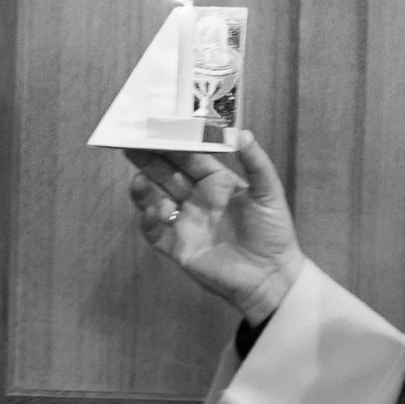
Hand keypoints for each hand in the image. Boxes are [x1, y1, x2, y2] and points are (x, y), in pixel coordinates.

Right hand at [126, 130, 306, 324]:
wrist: (271, 277)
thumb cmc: (274, 232)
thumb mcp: (269, 193)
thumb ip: (256, 163)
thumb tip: (242, 132)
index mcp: (216, 182)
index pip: (189, 157)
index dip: (173, 143)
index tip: (156, 127)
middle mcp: (197, 199)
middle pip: (166, 174)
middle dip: (148, 159)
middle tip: (130, 143)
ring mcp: (185, 223)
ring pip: (154, 200)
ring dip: (144, 189)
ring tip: (139, 180)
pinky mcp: (177, 248)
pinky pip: (155, 232)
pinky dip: (149, 221)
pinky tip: (155, 212)